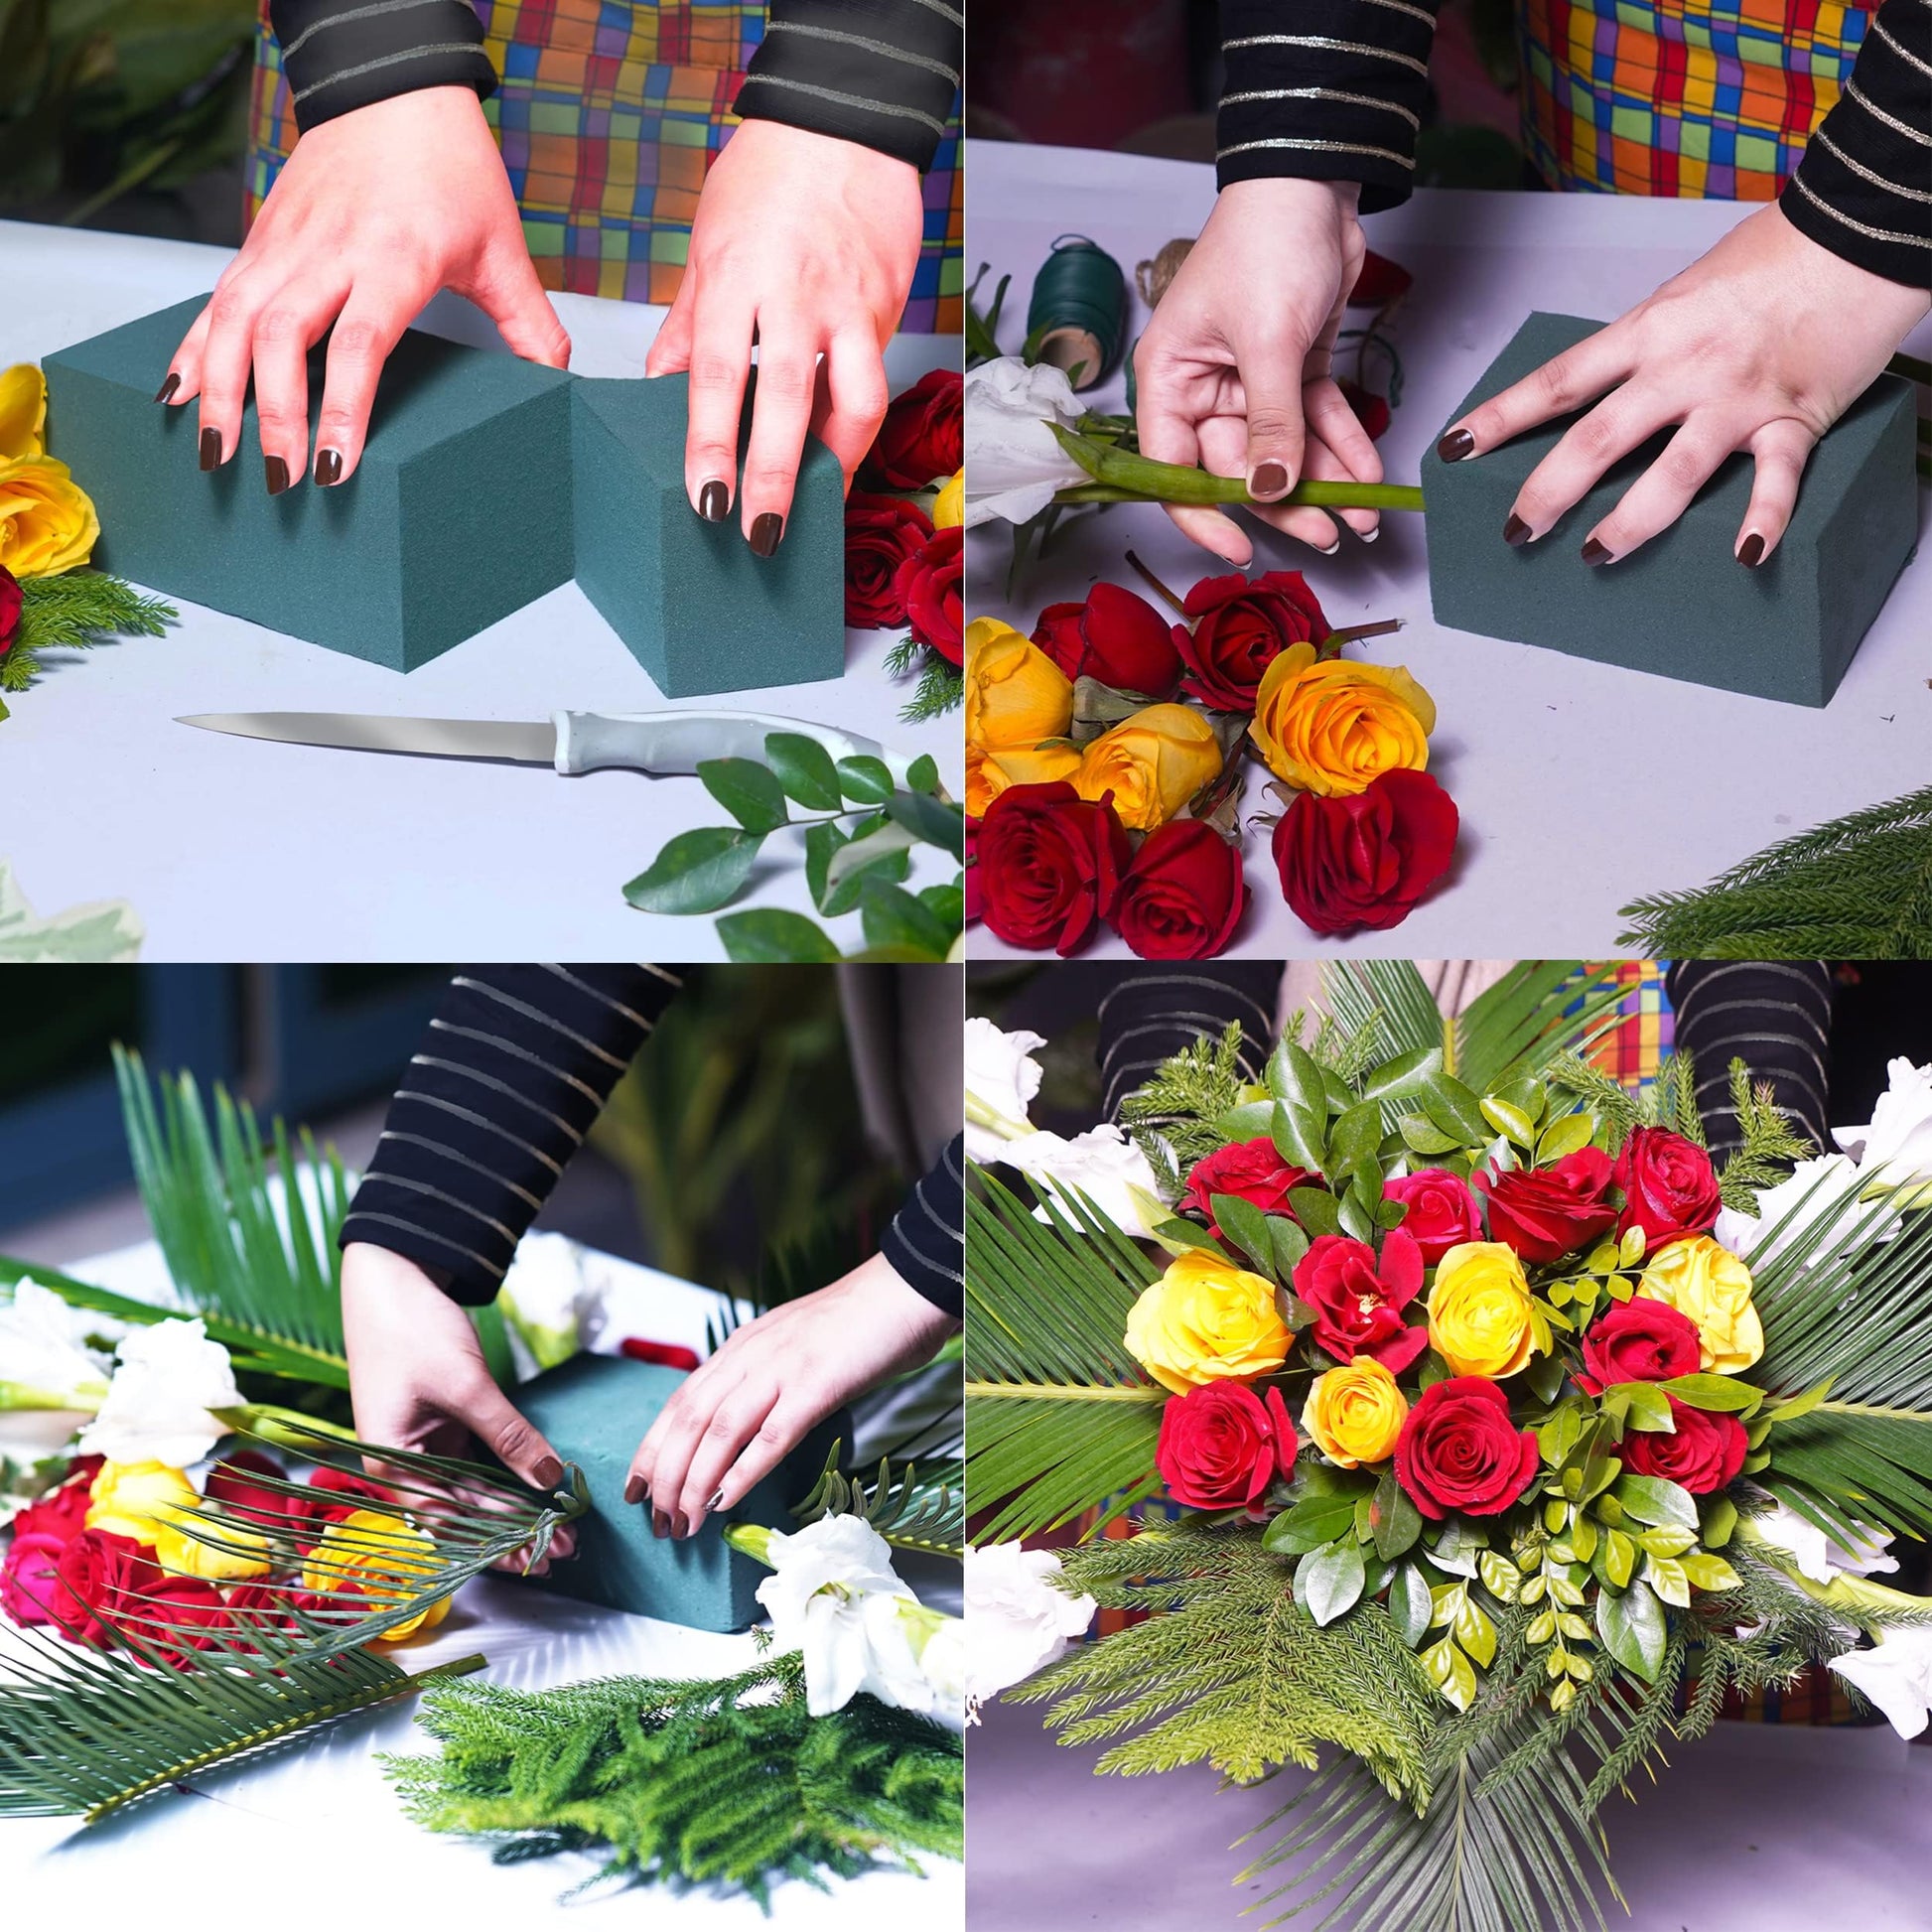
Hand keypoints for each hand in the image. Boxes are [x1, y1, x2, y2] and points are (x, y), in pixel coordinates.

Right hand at [161, 87, 568, 491]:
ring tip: (216, 452)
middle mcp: (329, 250)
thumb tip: (560, 389)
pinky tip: (179, 393)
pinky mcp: (259, 239)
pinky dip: (193, 347)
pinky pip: (217, 299)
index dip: (343, 408)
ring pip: (235, 318)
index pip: (360, 343)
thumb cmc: (451, 168)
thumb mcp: (503, 248)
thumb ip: (531, 325)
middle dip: (272, 413)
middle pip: (283, 336)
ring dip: (219, 389)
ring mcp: (286, 243)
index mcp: (394, 256)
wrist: (393, 89)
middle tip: (278, 478)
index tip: (335, 464)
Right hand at [340, 1242, 575, 1572]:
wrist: (393, 1275)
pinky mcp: (442, 1423)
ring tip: (559, 1526)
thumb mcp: (466, 1385)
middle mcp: (404, 1463)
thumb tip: (551, 1478)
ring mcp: (424, 1443)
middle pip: (462, 1511)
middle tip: (565, 1548)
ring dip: (513, 1507)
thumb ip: (508, 1434)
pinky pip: (476, 1460)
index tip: (542, 1554)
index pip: (449, 1520)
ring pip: (473, 1489)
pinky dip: (507, 1475)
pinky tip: (538, 1489)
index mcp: (393, 1463)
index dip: (497, 1541)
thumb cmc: (413, 1330)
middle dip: (513, 1531)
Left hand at [629, 1251, 956, 1540]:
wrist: (907, 1290)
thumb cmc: (861, 1325)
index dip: (653, 1448)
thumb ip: (767, 1379)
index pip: (681, 1401)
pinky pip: (771, 1433)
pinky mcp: (817, 1383)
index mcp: (744, 1347)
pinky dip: (743, 1469)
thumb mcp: (797, 1349)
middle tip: (658, 1523)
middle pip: (688, 1420)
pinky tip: (726, 1499)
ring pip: (719, 1431)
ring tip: (684, 1522)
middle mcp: (752, 1355)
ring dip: (694, 1482)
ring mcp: (783, 1367)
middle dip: (665, 1477)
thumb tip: (743, 1429)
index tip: (636, 1488)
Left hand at [644, 120, 923, 550]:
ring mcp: (851, 304)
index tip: (705, 498)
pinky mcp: (889, 308)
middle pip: (788, 402)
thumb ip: (690, 324)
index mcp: (738, 277)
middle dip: (774, 476)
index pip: (718, 377)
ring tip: (819, 501)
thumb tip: (661, 387)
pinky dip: (858, 422)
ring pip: (856, 401)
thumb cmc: (768, 176)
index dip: (712, 446)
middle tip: (762, 533)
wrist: (844, 122)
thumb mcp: (709, 245)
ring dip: (837, 462)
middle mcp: (797, 294)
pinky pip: (874, 379)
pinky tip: (841, 447)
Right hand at [1133, 176, 1383, 563]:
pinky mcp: (1293, 368)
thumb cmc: (1266, 243)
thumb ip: (1271, 423)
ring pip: (1285, 451)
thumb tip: (1270, 492)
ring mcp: (1251, 381)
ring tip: (1362, 515)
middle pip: (1240, 468)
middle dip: (1288, 503)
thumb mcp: (1268, 339)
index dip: (1205, 515)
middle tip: (1329, 533)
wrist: (1314, 181)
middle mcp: (1204, 389)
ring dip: (1323, 483)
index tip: (1241, 548)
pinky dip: (1342, 447)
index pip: (1174, 470)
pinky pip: (1316, 421)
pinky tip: (1367, 476)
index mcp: (1170, 381)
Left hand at [1437, 202, 1930, 565]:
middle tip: (1517, 530)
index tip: (1454, 448)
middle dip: (1548, 490)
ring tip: (1595, 554)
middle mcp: (1683, 367)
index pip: (1558, 382)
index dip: (1501, 417)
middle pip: (1596, 439)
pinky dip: (1764, 521)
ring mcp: (1736, 397)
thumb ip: (1645, 341)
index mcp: (1649, 331)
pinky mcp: (1794, 417)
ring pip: (1671, 472)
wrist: (1861, 228)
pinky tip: (1745, 558)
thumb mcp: (1686, 290)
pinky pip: (1776, 480)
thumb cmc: (1774, 256)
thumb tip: (1605, 379)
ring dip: (1629, 522)